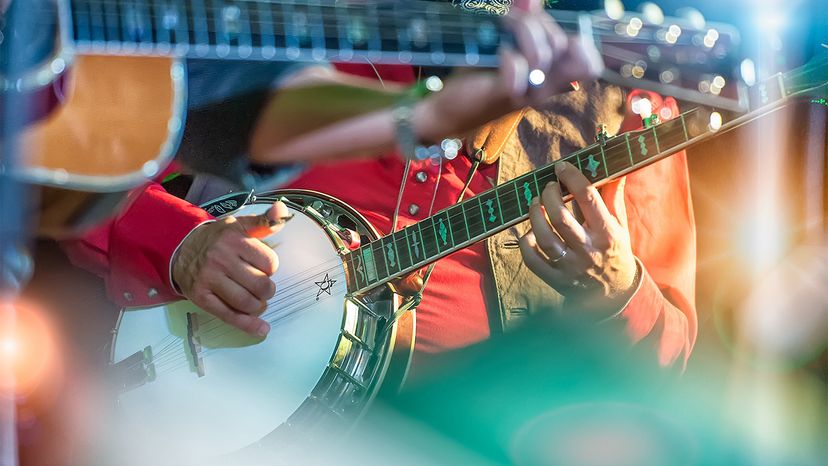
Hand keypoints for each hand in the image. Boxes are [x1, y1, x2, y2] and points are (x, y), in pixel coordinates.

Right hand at [172, 201, 290, 336]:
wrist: (179, 247)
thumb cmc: (217, 238)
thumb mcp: (239, 225)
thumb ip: (264, 221)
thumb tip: (281, 210)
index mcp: (234, 239)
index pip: (269, 263)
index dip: (271, 268)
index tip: (264, 268)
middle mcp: (221, 259)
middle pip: (260, 285)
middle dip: (268, 291)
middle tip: (264, 289)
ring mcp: (209, 279)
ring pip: (246, 302)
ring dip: (259, 307)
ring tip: (258, 302)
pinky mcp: (200, 297)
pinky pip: (228, 315)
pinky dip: (248, 325)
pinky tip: (261, 328)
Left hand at [415, 0, 602, 140]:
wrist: (449, 109)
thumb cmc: (479, 77)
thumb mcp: (507, 47)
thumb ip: (524, 25)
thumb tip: (531, 0)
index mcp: (550, 76)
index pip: (590, 66)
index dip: (583, 46)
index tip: (553, 34)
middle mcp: (543, 87)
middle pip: (562, 45)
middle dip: (539, 24)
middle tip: (513, 21)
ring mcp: (526, 93)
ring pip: (542, 54)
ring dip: (522, 31)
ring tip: (503, 29)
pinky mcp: (504, 95)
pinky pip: (519, 69)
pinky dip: (509, 56)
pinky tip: (498, 55)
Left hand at [519, 162, 637, 315]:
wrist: (615, 295)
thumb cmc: (615, 252)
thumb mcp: (620, 225)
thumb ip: (613, 198)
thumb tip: (615, 170)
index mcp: (607, 233)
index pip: (588, 198)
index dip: (572, 178)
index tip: (562, 168)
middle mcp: (588, 250)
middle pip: (560, 217)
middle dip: (549, 195)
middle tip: (549, 186)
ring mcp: (570, 267)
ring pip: (543, 238)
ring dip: (534, 215)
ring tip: (535, 203)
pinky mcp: (556, 279)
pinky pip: (532, 260)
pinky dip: (526, 243)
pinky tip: (529, 232)